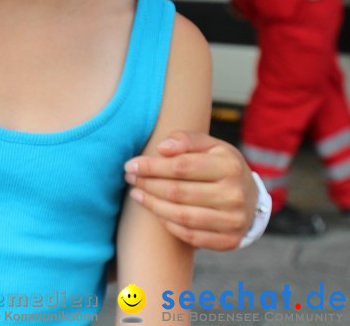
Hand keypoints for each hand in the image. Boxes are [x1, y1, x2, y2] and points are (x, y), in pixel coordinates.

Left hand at [124, 130, 256, 250]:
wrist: (250, 197)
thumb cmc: (221, 166)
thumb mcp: (210, 145)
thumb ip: (186, 140)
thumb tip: (161, 148)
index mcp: (230, 166)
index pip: (181, 166)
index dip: (151, 166)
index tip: (130, 165)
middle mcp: (235, 195)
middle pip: (178, 192)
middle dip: (147, 184)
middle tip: (129, 178)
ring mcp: (234, 220)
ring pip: (181, 215)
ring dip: (152, 205)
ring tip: (136, 194)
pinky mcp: (229, 240)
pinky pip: (190, 236)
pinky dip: (168, 224)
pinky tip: (155, 212)